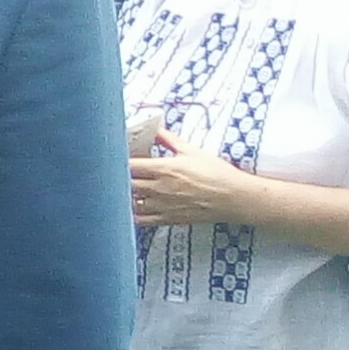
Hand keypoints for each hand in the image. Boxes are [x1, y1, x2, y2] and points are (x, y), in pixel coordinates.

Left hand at [127, 138, 255, 227]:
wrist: (233, 197)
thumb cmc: (216, 173)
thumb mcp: (192, 151)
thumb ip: (169, 140)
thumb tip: (156, 129)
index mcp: (163, 169)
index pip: (128, 165)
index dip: (118, 162)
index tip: (114, 159)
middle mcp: (158, 188)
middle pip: (124, 183)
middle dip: (118, 178)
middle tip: (116, 173)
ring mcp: (161, 205)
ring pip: (129, 202)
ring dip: (124, 196)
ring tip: (124, 189)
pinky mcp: (166, 219)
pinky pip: (140, 220)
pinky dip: (131, 214)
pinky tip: (131, 207)